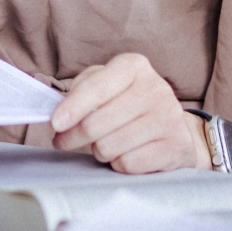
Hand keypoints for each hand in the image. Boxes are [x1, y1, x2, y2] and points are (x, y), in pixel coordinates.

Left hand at [49, 53, 208, 173]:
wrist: (173, 128)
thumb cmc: (128, 104)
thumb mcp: (107, 85)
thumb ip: (82, 90)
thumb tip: (60, 113)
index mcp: (134, 66)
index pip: (96, 88)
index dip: (72, 107)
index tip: (55, 123)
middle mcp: (155, 88)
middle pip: (97, 123)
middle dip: (74, 136)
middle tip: (65, 141)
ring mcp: (168, 117)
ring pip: (109, 147)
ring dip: (98, 150)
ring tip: (105, 143)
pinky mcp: (175, 146)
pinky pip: (127, 164)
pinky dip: (118, 164)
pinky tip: (125, 153)